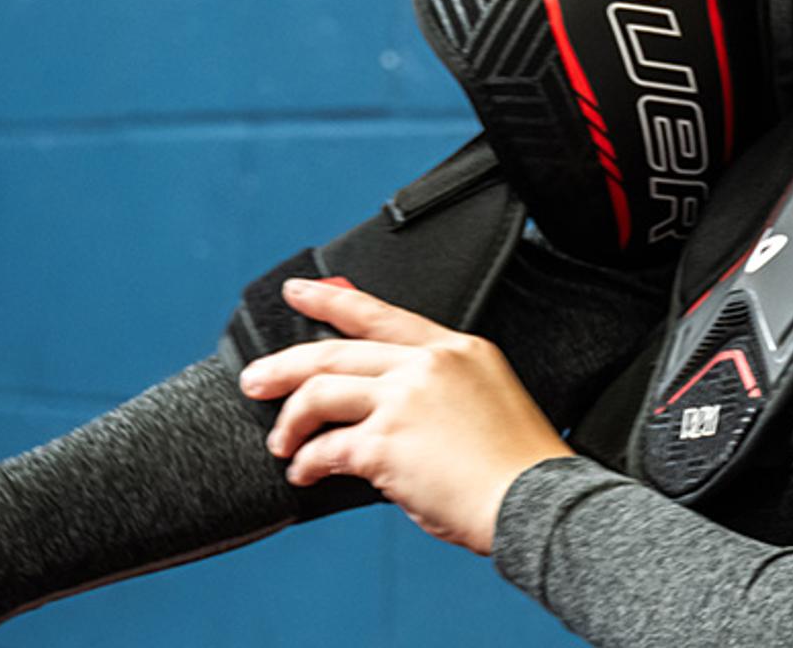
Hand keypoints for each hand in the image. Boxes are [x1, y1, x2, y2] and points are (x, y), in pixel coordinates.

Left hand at [238, 279, 573, 555]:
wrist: (537, 500)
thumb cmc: (518, 466)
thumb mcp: (487, 399)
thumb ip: (435, 390)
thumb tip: (380, 409)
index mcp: (455, 349)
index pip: (379, 315)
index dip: (330, 300)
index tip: (297, 291)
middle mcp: (426, 365)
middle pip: (333, 351)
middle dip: (283, 366)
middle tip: (256, 379)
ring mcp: (404, 400)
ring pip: (319, 393)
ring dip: (290, 422)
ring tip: (282, 443)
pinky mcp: (387, 442)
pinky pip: (327, 448)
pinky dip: (308, 463)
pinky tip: (305, 474)